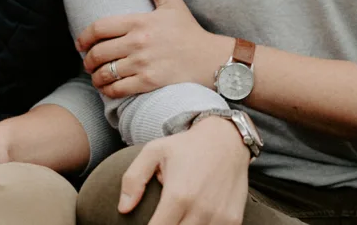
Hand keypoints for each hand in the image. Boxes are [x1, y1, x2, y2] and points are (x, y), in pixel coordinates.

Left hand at [77, 0, 230, 97]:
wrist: (211, 59)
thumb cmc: (189, 30)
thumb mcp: (171, 2)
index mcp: (139, 21)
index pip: (100, 27)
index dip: (84, 37)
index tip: (80, 44)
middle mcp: (138, 42)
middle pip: (99, 53)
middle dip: (88, 60)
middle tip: (87, 63)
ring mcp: (143, 64)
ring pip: (106, 73)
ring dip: (96, 77)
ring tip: (96, 77)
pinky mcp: (149, 82)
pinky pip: (119, 89)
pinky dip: (108, 91)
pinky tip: (108, 89)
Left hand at [120, 116, 250, 224]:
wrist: (227, 139)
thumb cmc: (186, 146)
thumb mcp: (153, 151)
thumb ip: (133, 179)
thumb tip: (123, 209)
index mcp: (178, 196)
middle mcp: (200, 210)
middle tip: (162, 218)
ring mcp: (219, 217)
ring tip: (177, 217)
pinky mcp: (233, 220)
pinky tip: (194, 219)